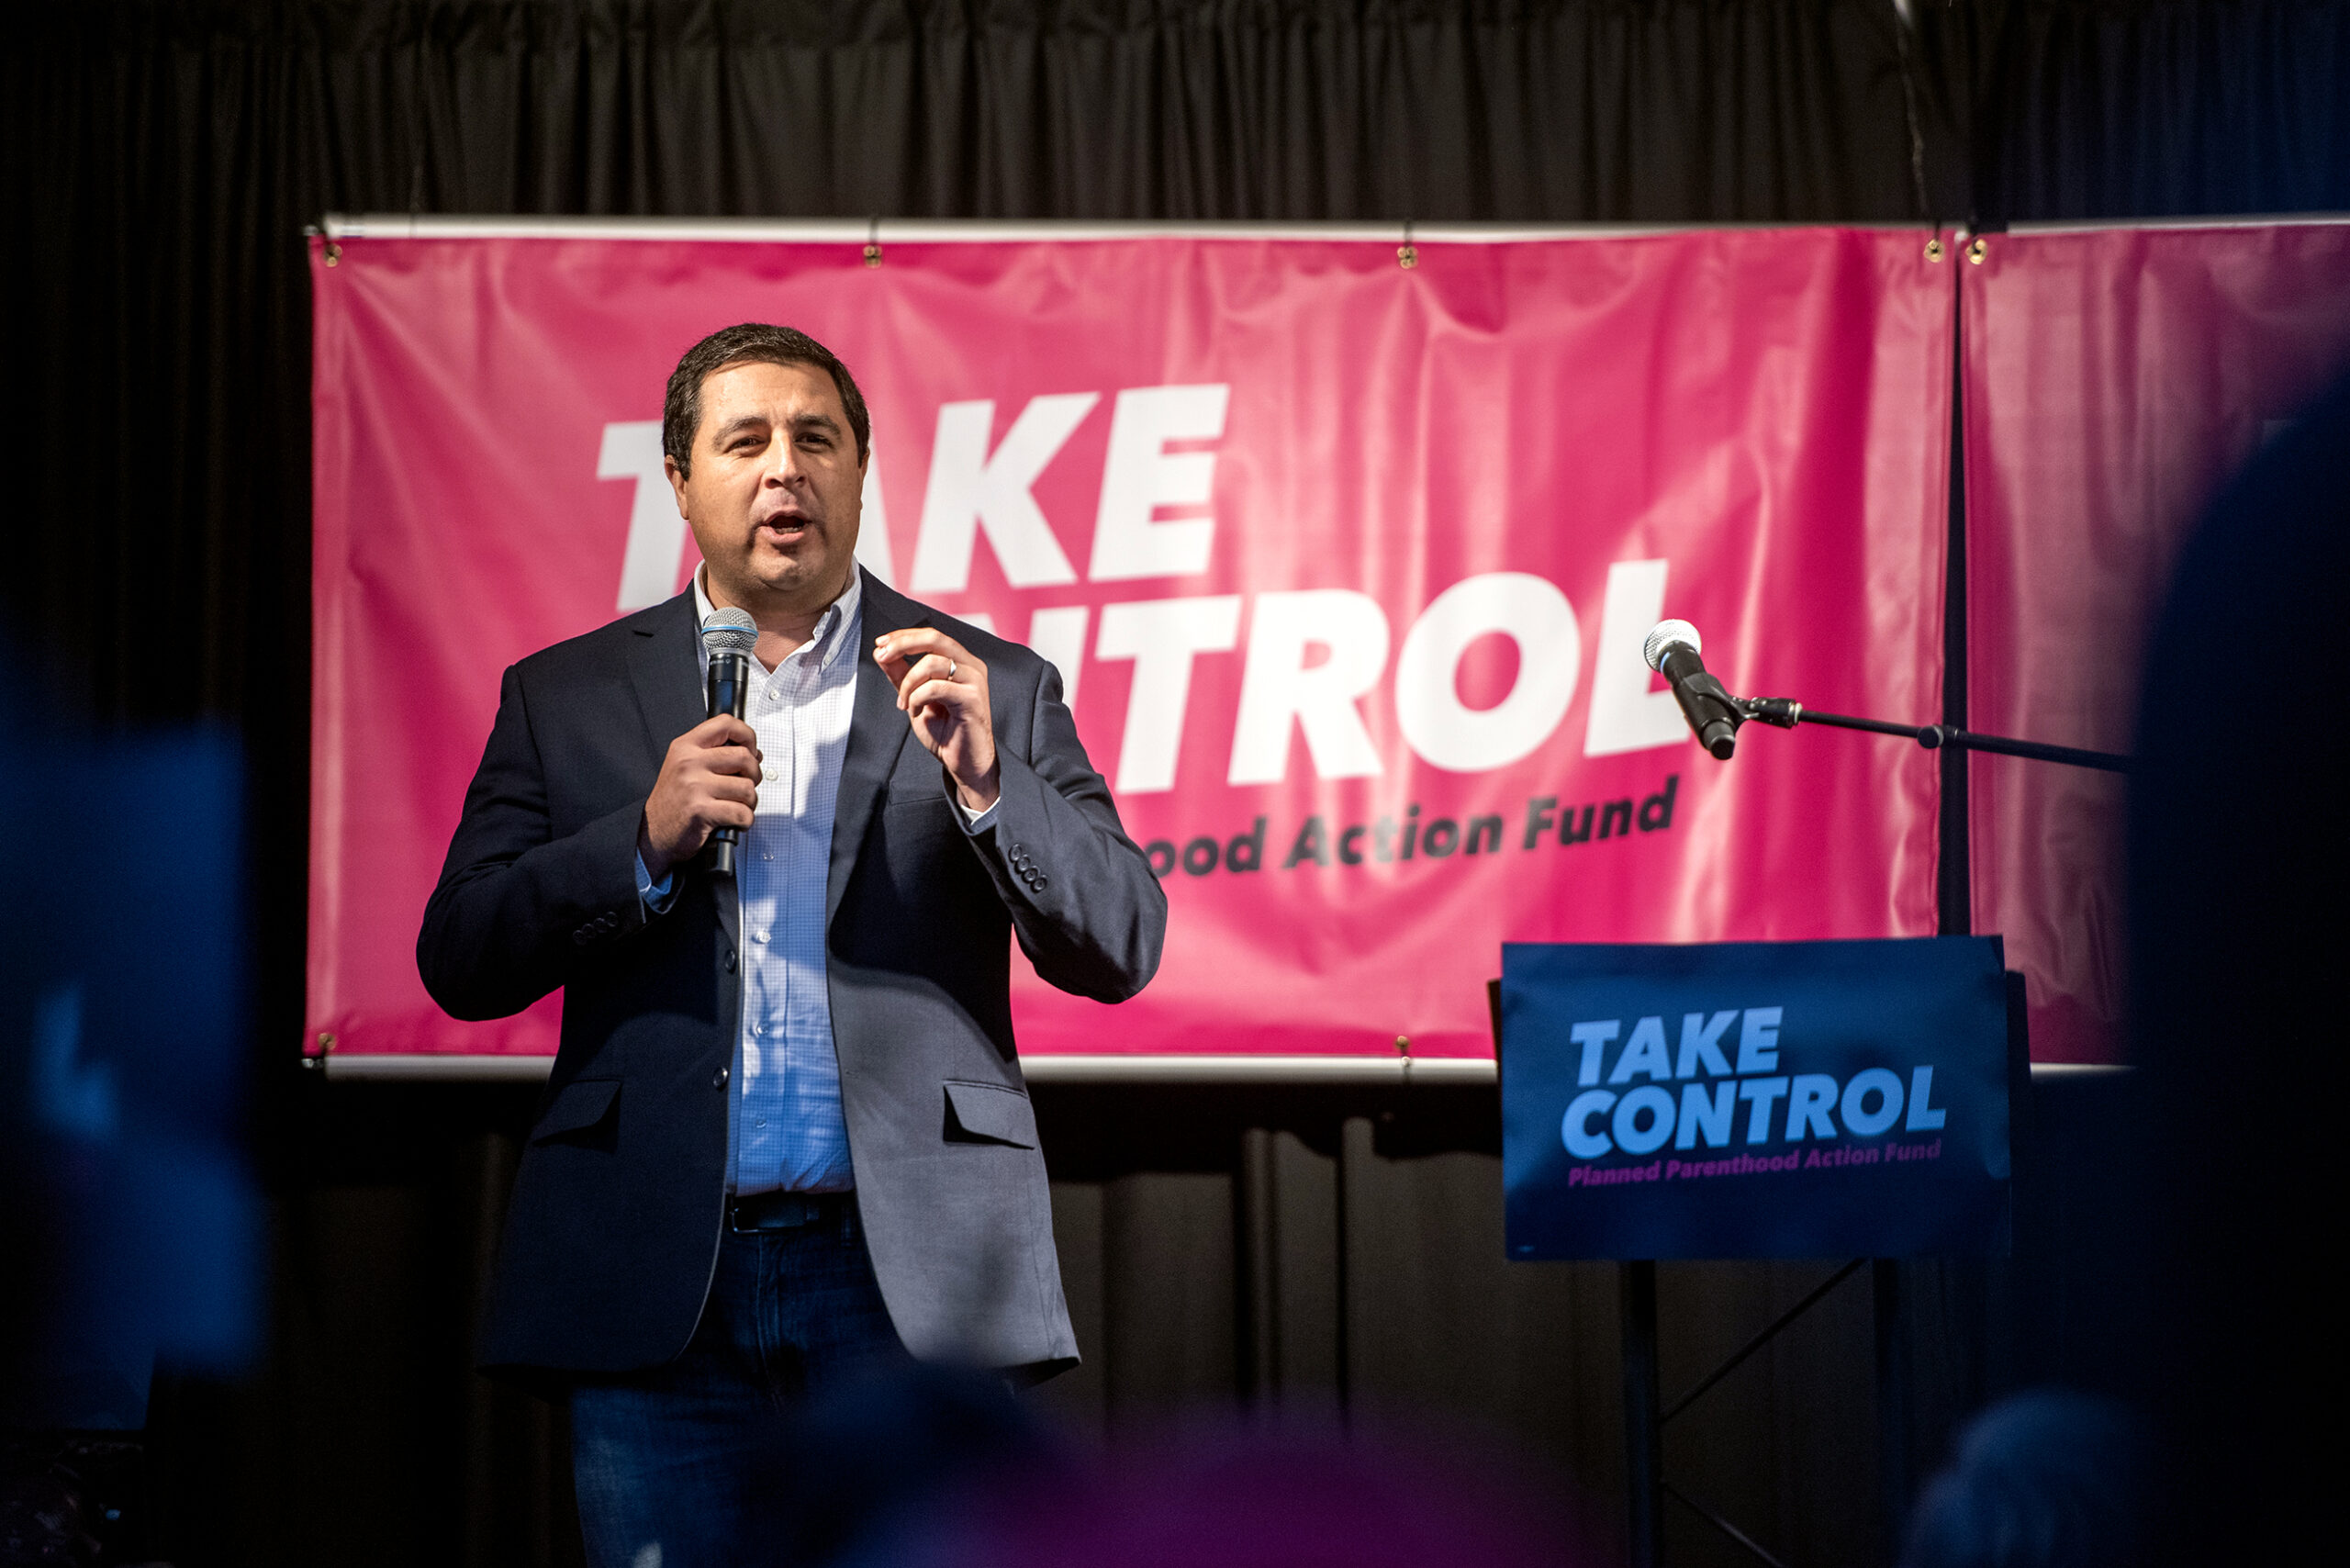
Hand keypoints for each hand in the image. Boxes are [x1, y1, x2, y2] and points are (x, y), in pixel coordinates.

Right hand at [638, 714, 762, 880]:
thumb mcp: (688, 767)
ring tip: (736, 805)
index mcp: (686, 746)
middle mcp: (689, 762)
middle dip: (754, 775)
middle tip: (745, 786)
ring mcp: (694, 786)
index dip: (747, 736)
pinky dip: (744, 820)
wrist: (654, 832)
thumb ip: (717, 755)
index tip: (751, 749)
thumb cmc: (674, 800)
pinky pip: (742, 812)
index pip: (726, 724)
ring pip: (747, 788)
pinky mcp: (701, 810)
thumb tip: (754, 753)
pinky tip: (733, 820)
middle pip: (744, 757)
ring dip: (749, 802)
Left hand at [875, 631, 998, 810]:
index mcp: (960, 662)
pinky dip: (917, 697)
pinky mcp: (973, 698)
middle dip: (903, 644)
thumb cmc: (946, 732)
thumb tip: (881, 652)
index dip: (904, 636)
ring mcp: (974, 680)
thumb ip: (901, 675)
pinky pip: (936, 687)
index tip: (880, 643)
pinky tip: (914, 711)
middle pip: (935, 638)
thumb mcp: (915, 698)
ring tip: (903, 703)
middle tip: (882, 655)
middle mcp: (971, 666)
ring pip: (932, 662)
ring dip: (908, 682)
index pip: (931, 636)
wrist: (965, 763)